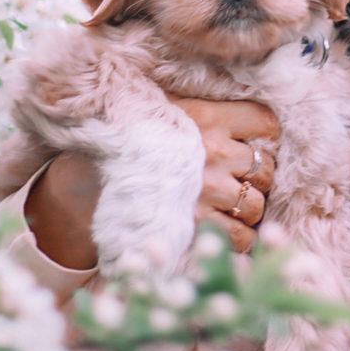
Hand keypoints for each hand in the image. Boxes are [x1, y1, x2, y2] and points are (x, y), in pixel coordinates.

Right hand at [22, 100, 277, 266]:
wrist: (84, 183)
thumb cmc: (128, 146)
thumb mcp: (166, 113)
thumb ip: (207, 115)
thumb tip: (249, 130)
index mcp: (205, 116)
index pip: (265, 123)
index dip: (265, 137)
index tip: (252, 144)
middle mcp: (211, 150)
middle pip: (264, 166)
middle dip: (256, 177)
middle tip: (238, 180)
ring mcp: (206, 189)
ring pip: (256, 203)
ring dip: (248, 209)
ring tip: (230, 208)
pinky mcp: (197, 223)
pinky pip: (241, 235)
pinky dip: (239, 237)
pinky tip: (223, 231)